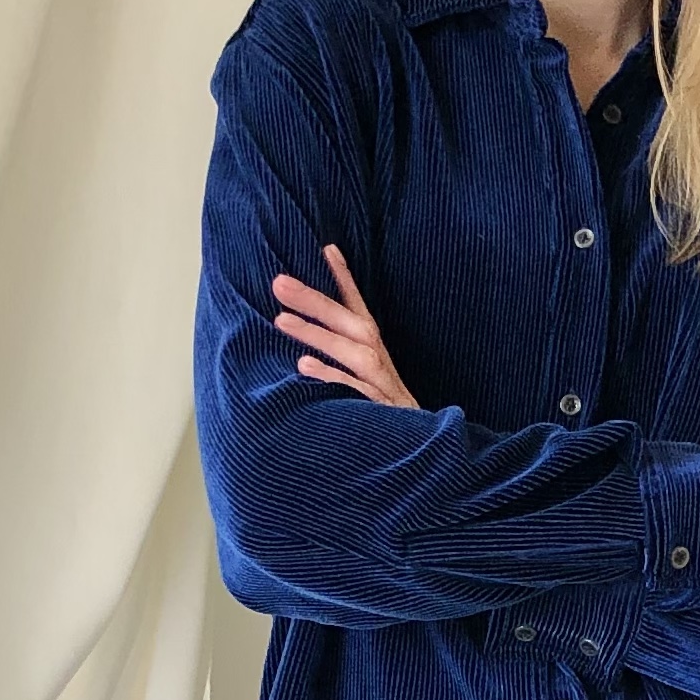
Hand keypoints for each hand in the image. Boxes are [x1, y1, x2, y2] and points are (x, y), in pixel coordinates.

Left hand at [270, 245, 417, 406]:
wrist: (420, 451)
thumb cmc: (384, 414)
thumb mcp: (364, 379)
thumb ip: (341, 356)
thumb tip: (302, 342)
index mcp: (373, 350)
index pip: (358, 307)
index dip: (344, 278)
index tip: (326, 249)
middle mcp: (379, 361)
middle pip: (350, 322)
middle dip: (315, 300)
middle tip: (279, 281)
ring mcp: (381, 385)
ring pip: (351, 351)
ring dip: (317, 334)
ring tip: (280, 320)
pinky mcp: (381, 410)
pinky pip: (354, 390)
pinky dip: (330, 376)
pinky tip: (302, 367)